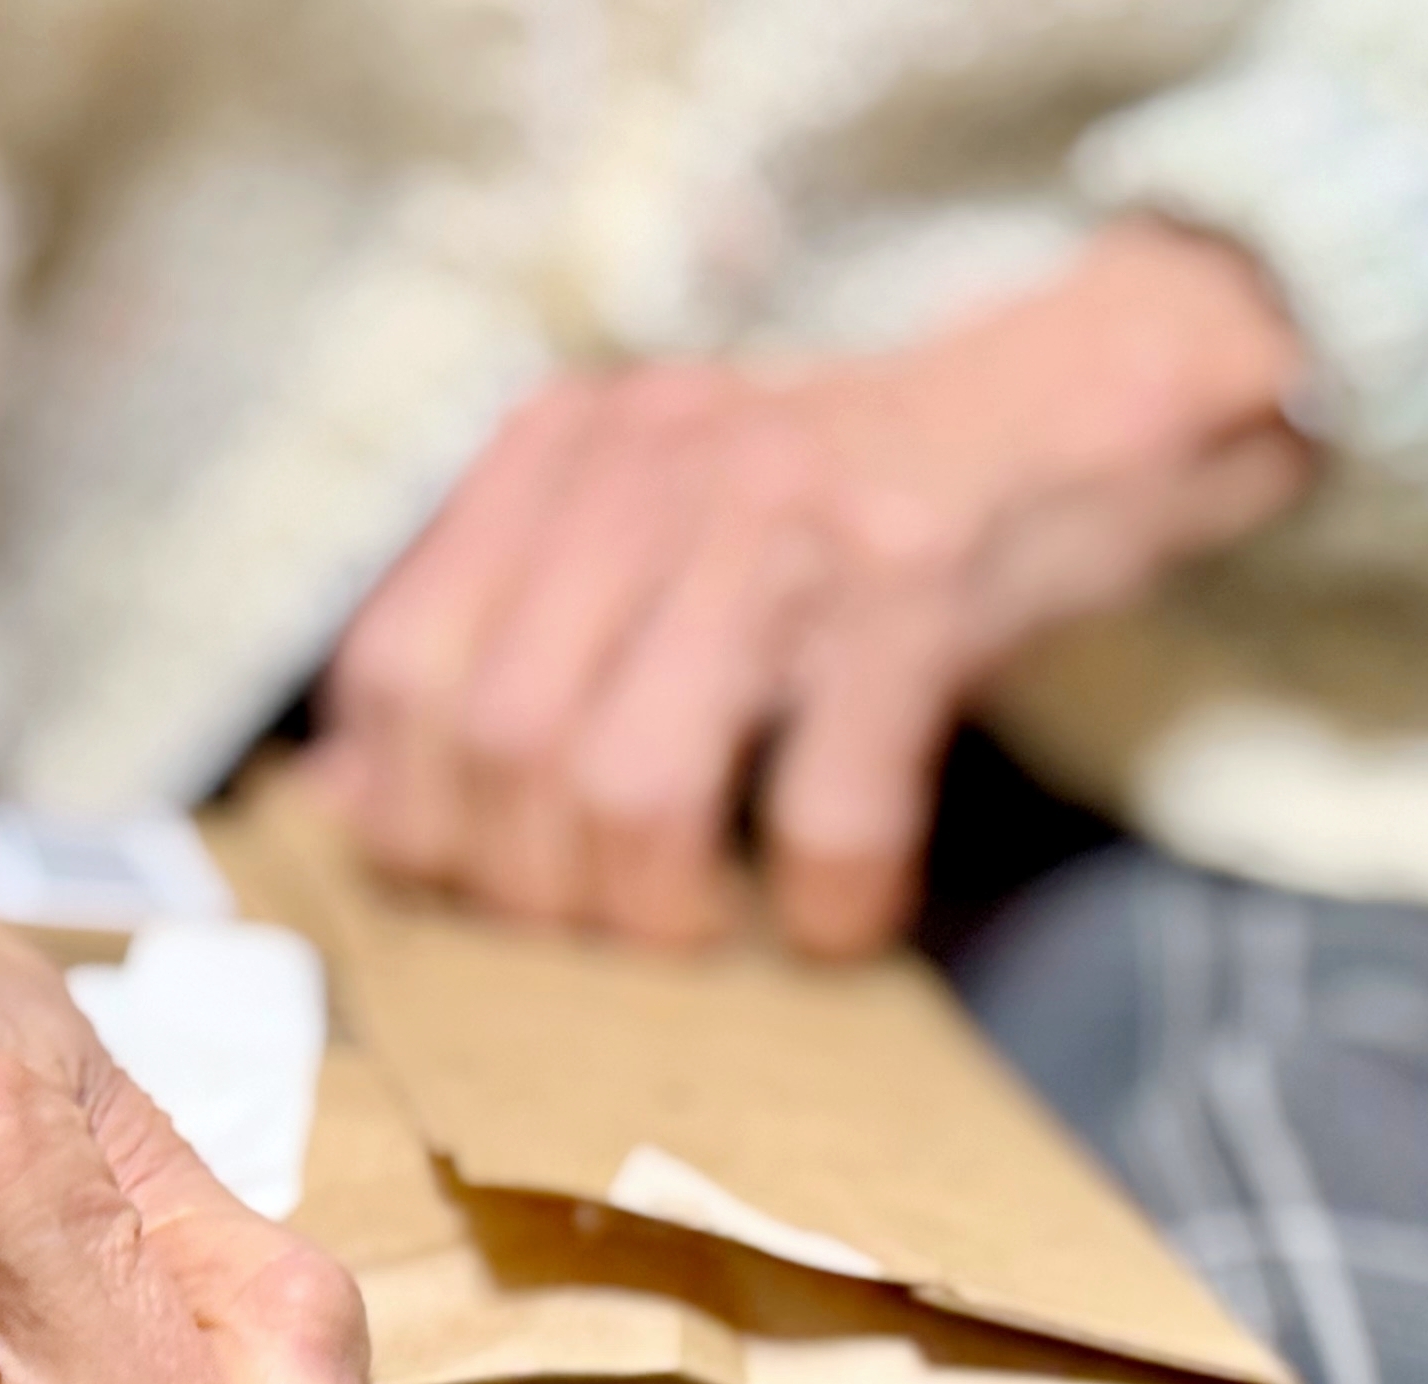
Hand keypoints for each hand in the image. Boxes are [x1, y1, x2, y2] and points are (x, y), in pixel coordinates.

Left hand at [314, 218, 1309, 954]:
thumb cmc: (848, 498)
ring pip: (630, 786)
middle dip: (531, 891)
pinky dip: (824, 905)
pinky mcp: (916, 587)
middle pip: (501, 743)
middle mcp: (653, 464)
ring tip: (700, 937)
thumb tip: (347, 795)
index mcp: (565, 447)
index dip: (407, 812)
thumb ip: (503, 631)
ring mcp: (788, 520)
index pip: (398, 660)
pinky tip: (838, 920)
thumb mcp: (653, 519)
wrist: (1079, 401)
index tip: (469, 885)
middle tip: (597, 937)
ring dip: (655, 912)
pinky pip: (826, 810)